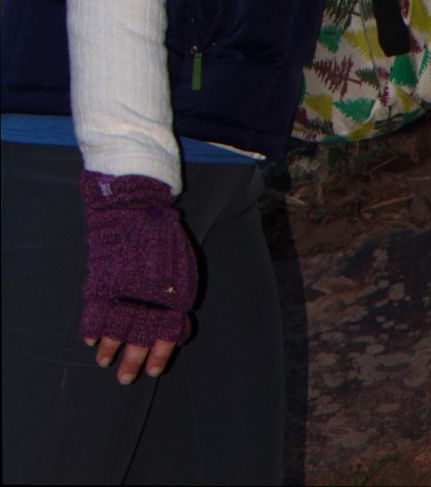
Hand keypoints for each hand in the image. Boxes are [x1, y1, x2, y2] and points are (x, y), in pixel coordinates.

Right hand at [79, 171, 197, 382]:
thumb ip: (177, 296)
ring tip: (105, 361)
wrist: (135, 209)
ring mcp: (123, 293)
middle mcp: (148, 298)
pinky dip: (91, 332)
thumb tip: (174, 326)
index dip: (160, 355)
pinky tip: (92, 341)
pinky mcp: (101, 286)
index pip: (168, 334)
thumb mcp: (182, 266)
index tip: (154, 370)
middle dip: (132, 362)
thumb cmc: (162, 237)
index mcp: (173, 293)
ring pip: (114, 334)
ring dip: (109, 351)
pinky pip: (93, 318)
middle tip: (126, 379)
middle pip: (139, 340)